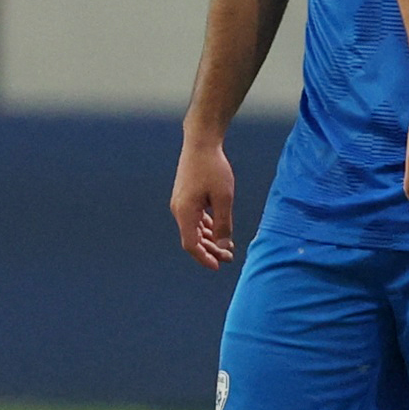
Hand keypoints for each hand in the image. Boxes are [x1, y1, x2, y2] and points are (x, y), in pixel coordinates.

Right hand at [171, 139, 236, 270]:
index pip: (191, 244)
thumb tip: (224, 246)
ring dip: (210, 239)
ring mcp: (181, 203)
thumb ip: (223, 223)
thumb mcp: (224, 197)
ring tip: (227, 247)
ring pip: (194, 229)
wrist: (201, 143)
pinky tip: (218, 231)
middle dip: (211, 250)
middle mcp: (179, 210)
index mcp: (185, 212)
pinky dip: (207, 227)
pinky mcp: (186, 197)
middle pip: (193, 238)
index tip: (217, 266)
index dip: (204, 257)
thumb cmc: (214, 168)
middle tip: (229, 257)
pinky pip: (195, 218)